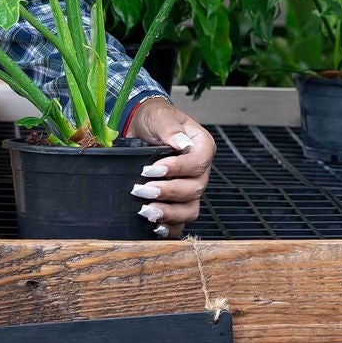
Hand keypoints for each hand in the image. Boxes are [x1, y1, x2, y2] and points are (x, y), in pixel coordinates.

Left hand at [124, 97, 214, 238]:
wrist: (139, 127)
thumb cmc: (153, 119)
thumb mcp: (159, 115)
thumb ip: (169, 128)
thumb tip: (182, 143)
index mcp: (202, 147)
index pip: (198, 163)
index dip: (178, 169)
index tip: (153, 169)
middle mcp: (200, 171)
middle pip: (194, 189)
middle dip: (167, 191)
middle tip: (141, 189)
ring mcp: (190, 189)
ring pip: (190, 210)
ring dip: (168, 213)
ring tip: (145, 210)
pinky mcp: (178, 203)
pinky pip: (180, 222)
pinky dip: (169, 227)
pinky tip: (153, 226)